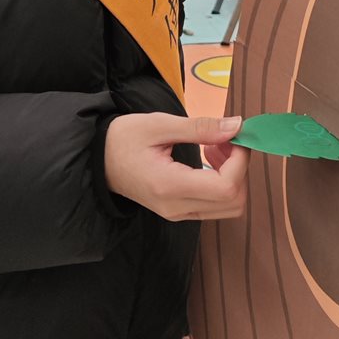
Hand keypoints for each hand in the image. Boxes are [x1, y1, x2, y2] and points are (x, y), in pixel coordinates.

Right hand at [104, 115, 249, 222]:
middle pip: (234, 202)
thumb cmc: (123, 139)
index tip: (234, 135)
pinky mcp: (179, 212)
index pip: (226, 187)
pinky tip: (210, 158)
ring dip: (234, 176)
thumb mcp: (159, 125)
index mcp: (170, 186)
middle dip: (240, 168)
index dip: (240, 161)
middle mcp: (176, 207)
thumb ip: (200, 127)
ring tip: (216, 145)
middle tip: (226, 139)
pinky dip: (223, 182)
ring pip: (228, 207)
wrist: (98, 160)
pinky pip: (215, 205)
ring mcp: (178, 214)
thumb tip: (236, 126)